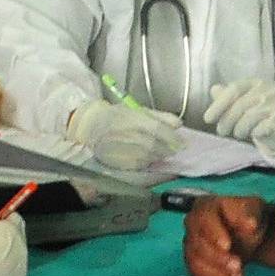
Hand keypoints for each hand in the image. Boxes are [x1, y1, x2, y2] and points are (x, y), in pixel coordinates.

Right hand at [67, 98, 184, 176]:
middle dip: (168, 149)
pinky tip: (148, 157)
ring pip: (148, 157)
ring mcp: (121, 149)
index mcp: (133, 118)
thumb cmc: (117, 116)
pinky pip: (138, 165)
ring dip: (159, 156)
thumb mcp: (138, 110)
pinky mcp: (116, 161)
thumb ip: (161, 116)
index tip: (183, 143)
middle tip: (175, 149)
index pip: (158, 129)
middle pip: (154, 146)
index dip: (173, 137)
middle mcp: (127, 134)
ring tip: (162, 152)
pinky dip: (147, 163)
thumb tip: (179, 124)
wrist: (91, 126)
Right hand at [183, 196, 274, 275]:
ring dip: (217, 273)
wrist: (248, 235)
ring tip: (238, 275)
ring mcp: (191, 245)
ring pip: (195, 263)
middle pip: (197, 244)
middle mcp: (192, 225)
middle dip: (218, 258)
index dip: (213, 233)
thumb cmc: (248, 217)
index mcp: (205, 206)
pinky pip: (197, 275)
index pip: (203, 219)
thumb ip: (250, 215)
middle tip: (238, 265)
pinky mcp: (194, 262)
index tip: (228, 246)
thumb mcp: (254, 210)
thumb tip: (250, 224)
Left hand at [204, 78, 274, 162]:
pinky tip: (255, 134)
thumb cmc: (266, 113)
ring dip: (238, 130)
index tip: (208, 118)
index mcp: (258, 82)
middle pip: (239, 106)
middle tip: (221, 131)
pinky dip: (253, 134)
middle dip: (226, 121)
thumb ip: (230, 95)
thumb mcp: (248, 100)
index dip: (219, 104)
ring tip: (239, 133)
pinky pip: (258, 130)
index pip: (234, 89)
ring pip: (247, 119)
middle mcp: (268, 90)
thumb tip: (214, 90)